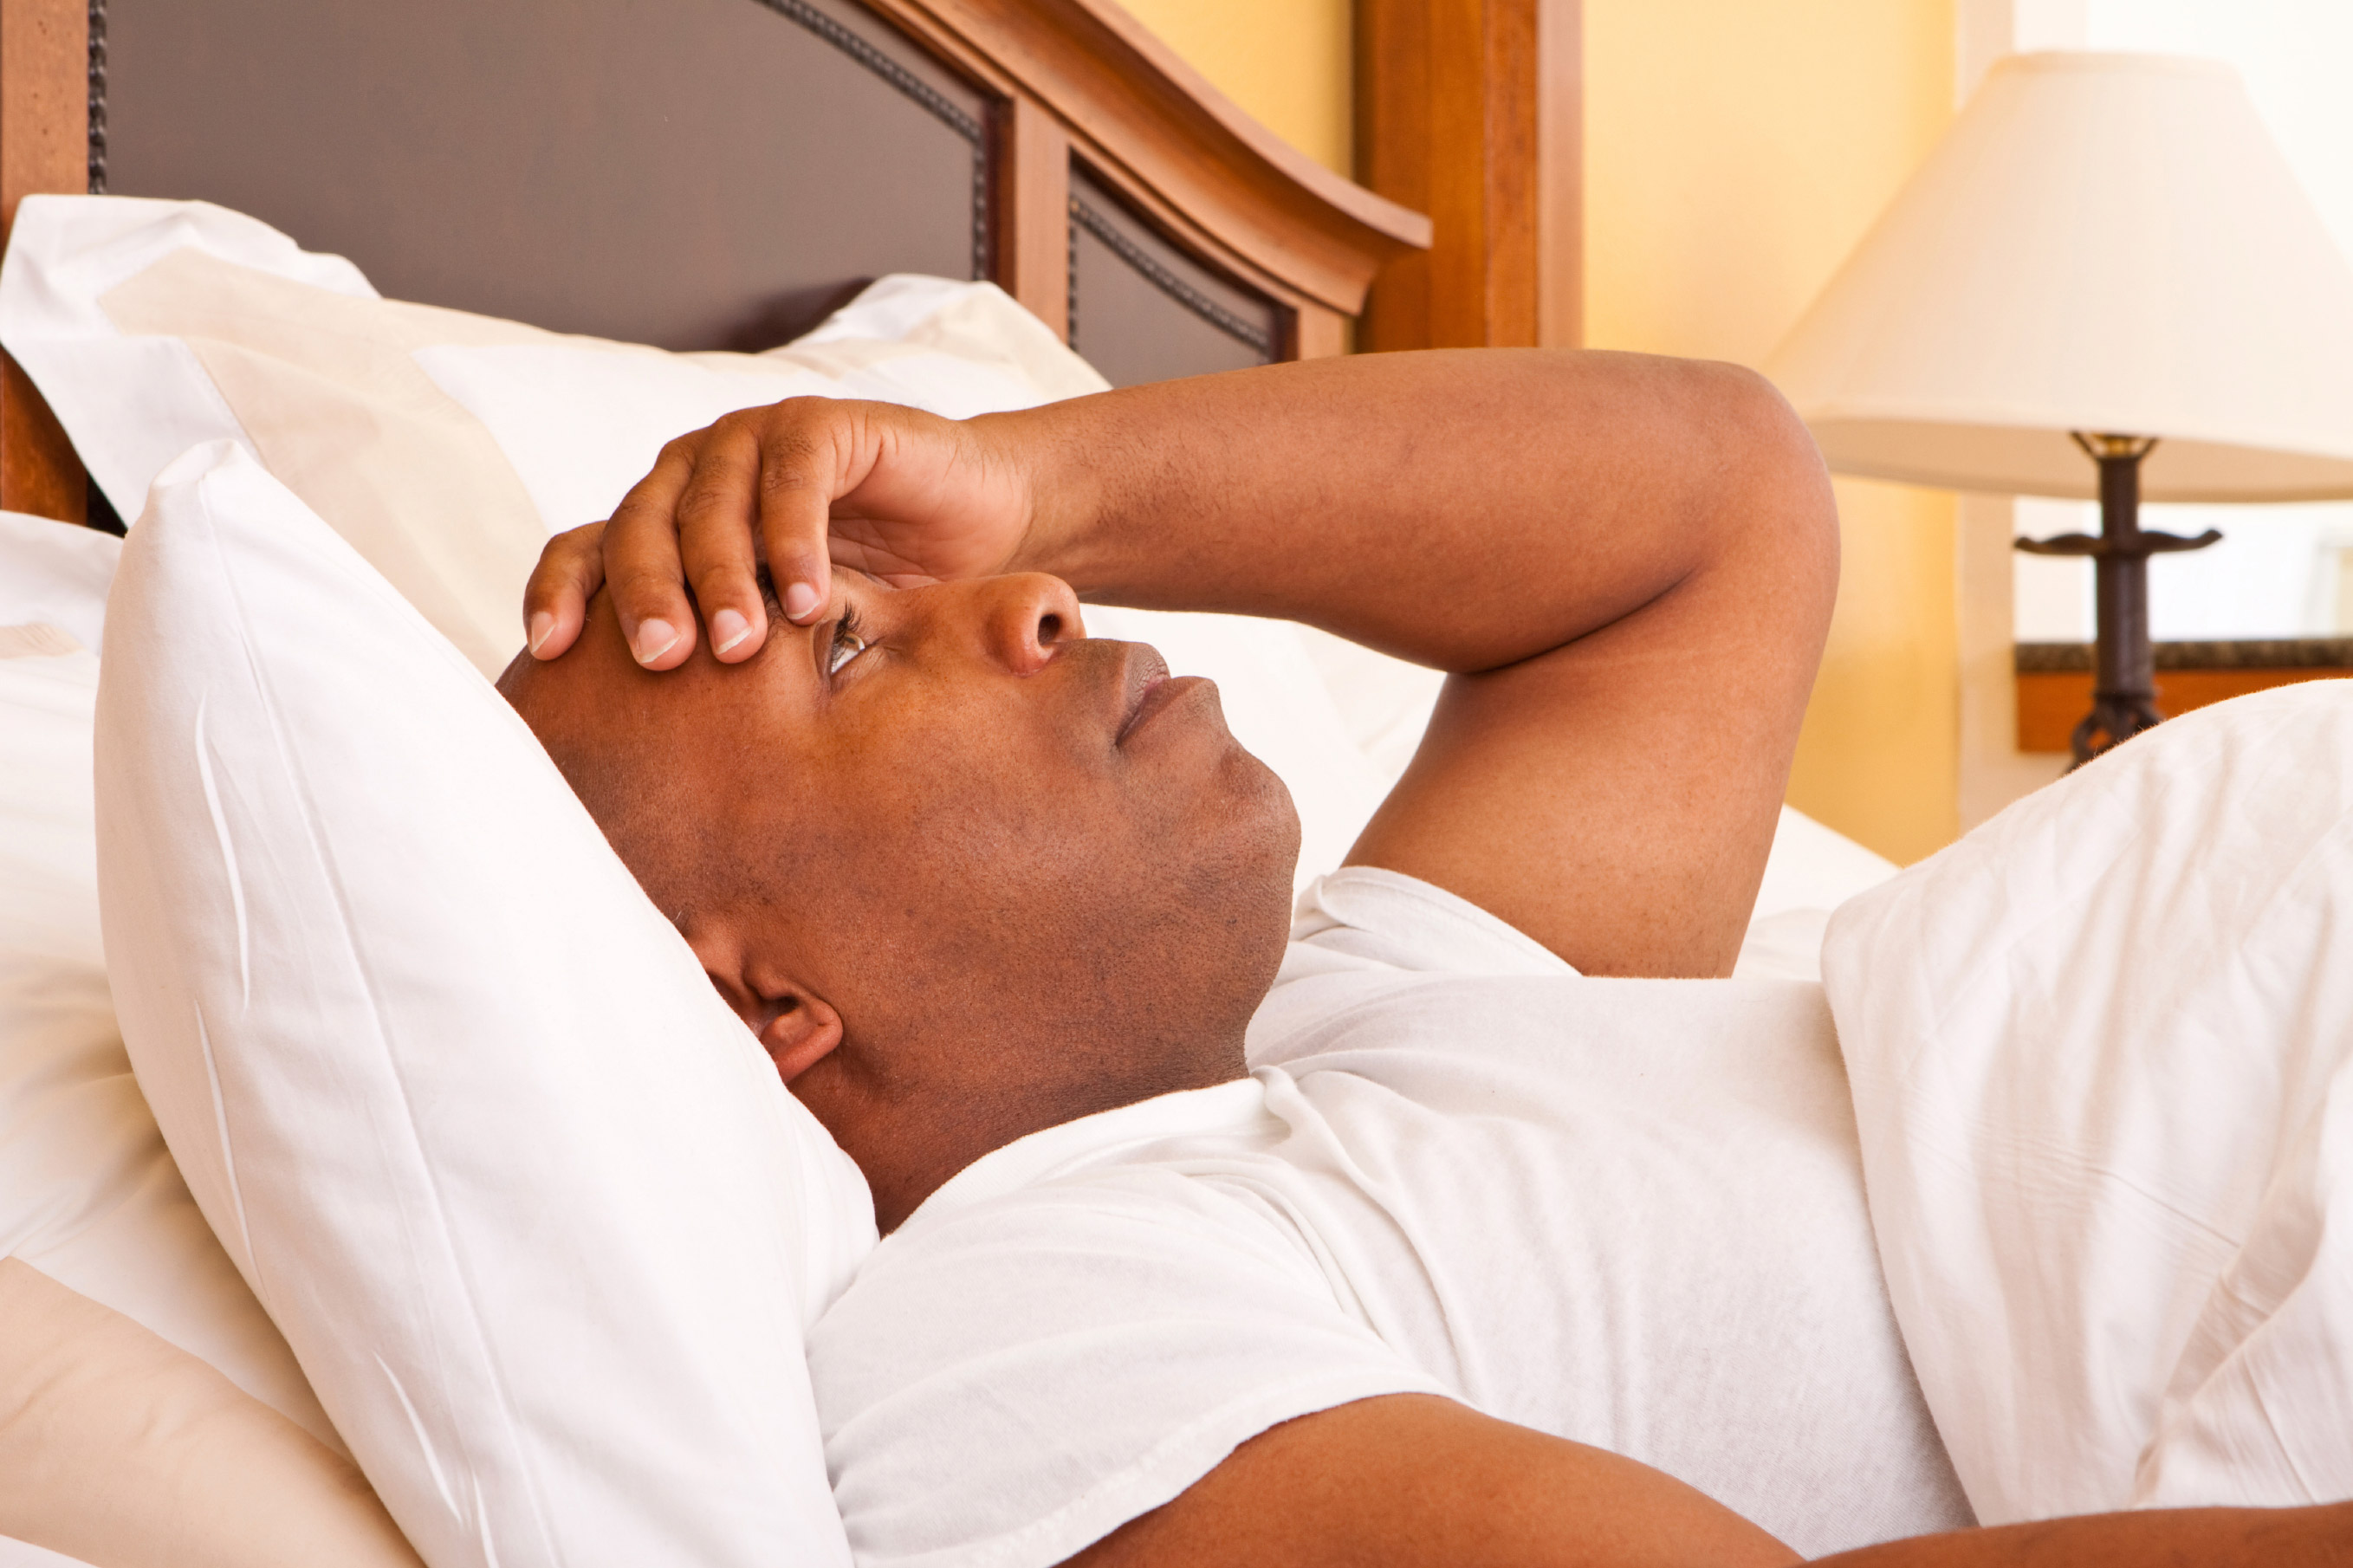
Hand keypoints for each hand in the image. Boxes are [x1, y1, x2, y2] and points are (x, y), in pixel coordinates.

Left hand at [522, 397, 1035, 667]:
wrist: (983, 529)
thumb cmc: (877, 593)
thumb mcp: (785, 641)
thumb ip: (724, 666)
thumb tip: (653, 774)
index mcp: (666, 524)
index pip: (586, 549)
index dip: (561, 592)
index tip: (550, 653)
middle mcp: (696, 477)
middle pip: (640, 527)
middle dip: (646, 596)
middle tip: (662, 661)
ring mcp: (754, 443)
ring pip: (711, 502)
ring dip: (721, 576)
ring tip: (740, 646)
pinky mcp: (822, 425)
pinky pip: (793, 475)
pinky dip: (793, 538)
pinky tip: (806, 600)